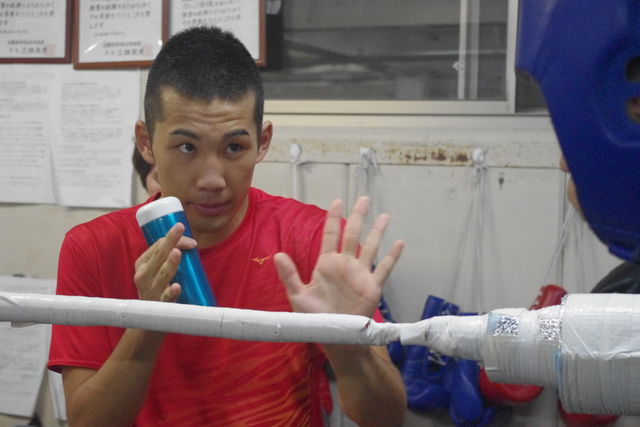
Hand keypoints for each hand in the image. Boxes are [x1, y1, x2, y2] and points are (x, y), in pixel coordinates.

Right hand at [133, 223, 196, 302]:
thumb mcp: (157, 270)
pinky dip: (171, 292)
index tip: (190, 239)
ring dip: (170, 263)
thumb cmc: (156, 287)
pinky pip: (166, 298)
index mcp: (142, 264)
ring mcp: (151, 290)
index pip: (157, 246)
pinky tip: (177, 286)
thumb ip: (168, 256)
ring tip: (177, 252)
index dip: (172, 238)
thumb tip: (192, 243)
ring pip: (162, 274)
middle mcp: (143, 275)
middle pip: (159, 255)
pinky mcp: (160, 304)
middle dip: (170, 241)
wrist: (147, 317)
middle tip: (179, 228)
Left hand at [274, 196, 403, 317]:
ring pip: (370, 247)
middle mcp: (344, 265)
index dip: (333, 218)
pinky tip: (400, 243)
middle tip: (364, 198)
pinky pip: (383, 268)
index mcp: (326, 264)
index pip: (331, 235)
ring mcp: (360, 274)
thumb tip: (277, 254)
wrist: (335, 338)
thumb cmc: (314, 319)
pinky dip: (392, 256)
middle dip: (358, 216)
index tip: (337, 201)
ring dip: (377, 231)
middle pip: (353, 235)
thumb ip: (289, 275)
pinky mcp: (372, 287)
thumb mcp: (298, 296)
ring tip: (384, 215)